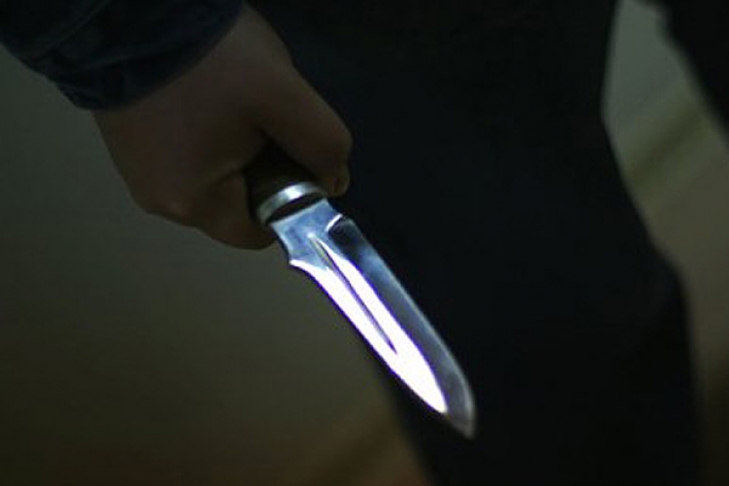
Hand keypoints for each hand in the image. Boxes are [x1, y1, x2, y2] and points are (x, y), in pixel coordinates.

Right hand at [93, 6, 351, 248]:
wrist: (134, 11)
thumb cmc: (213, 60)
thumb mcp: (285, 96)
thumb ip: (322, 145)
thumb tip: (332, 183)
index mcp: (192, 204)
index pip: (258, 231)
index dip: (287, 200)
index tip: (290, 156)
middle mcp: (159, 201)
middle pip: (234, 205)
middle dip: (259, 170)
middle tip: (259, 120)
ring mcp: (138, 174)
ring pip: (211, 180)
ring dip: (231, 151)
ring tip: (230, 105)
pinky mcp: (129, 147)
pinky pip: (185, 158)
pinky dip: (204, 138)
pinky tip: (205, 102)